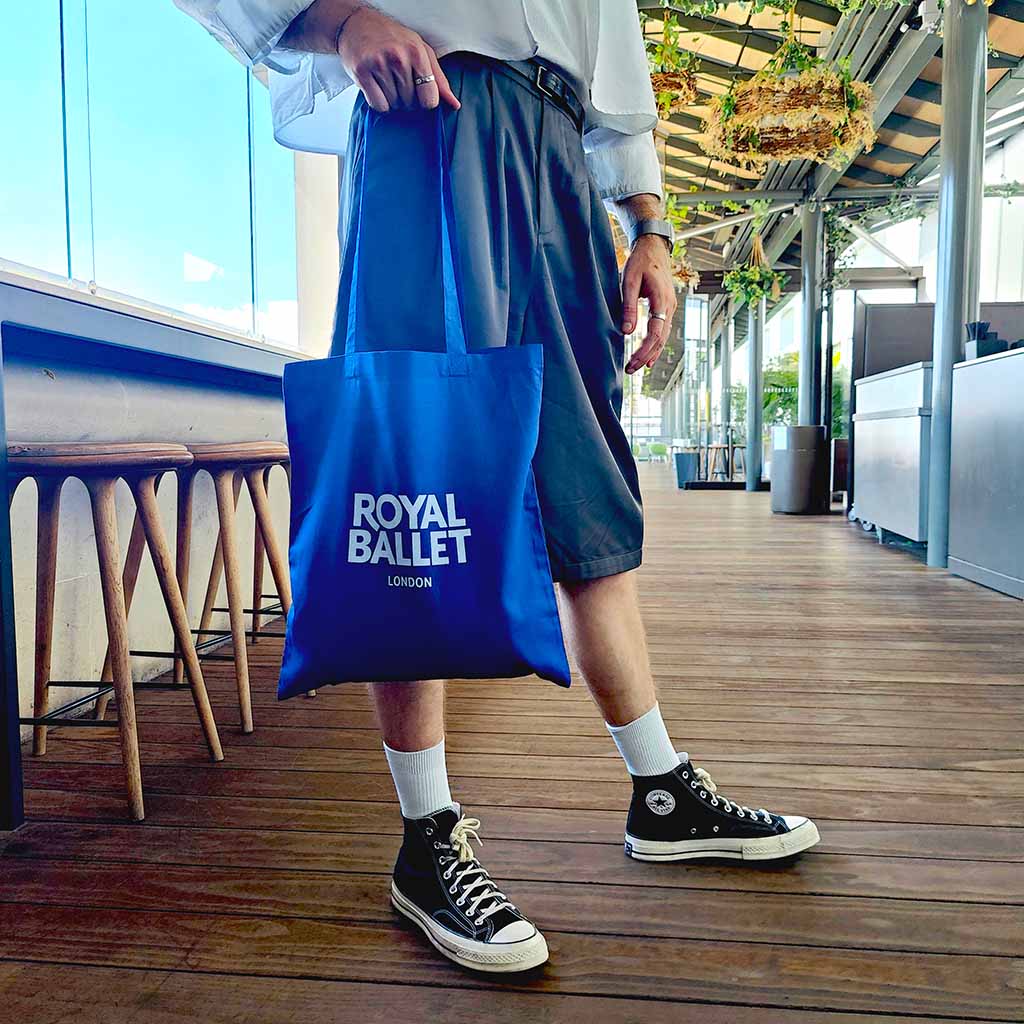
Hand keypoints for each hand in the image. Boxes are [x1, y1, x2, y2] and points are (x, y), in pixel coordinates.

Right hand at [337, 6, 459, 112]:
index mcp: (417, 52)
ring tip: (386, 80)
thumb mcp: (421, 51)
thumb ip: (439, 79)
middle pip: (411, 104)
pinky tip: (376, 86)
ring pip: (394, 105)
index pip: (430, 98)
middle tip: (398, 81)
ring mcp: (378, 64)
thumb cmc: (393, 39)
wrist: (357, 24)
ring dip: (392, 100)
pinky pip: (378, 105)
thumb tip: (455, 105)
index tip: (419, 92)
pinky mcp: (361, 72)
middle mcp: (398, 58)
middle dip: (406, 99)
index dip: (425, 101)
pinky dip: (378, 102)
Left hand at [622, 235, 677, 373]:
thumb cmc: (640, 261)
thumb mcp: (629, 281)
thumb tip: (627, 331)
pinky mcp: (667, 307)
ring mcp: (671, 306)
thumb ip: (628, 306)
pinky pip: (663, 329)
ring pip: (663, 336)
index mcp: (662, 300)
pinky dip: (656, 344)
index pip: (656, 332)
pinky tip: (649, 355)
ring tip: (638, 366)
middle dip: (646, 356)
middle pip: (661, 338)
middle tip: (631, 369)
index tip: (632, 361)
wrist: (654, 247)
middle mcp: (670, 305)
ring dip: (651, 352)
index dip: (644, 350)